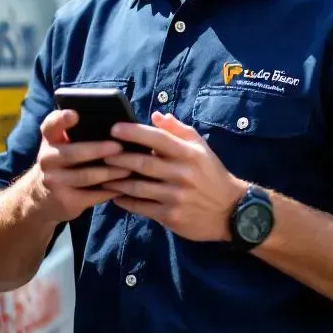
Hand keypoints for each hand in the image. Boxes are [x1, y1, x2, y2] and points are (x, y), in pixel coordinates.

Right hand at [29, 109, 131, 222]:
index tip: (75, 114)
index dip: (61, 119)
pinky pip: (93, 195)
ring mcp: (54, 182)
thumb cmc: (64, 163)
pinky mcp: (66, 201)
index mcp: (50, 140)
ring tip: (129, 168)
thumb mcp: (62, 146)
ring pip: (86, 176)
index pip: (51, 125)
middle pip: (72, 153)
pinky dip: (110, 190)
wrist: (42, 198)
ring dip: (110, 172)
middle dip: (97, 150)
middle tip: (119, 147)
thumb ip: (79, 134)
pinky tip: (124, 186)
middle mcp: (47, 159)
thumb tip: (118, 126)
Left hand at [103, 112, 246, 240]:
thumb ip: (178, 130)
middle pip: (143, 163)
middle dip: (118, 157)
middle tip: (100, 152)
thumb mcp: (201, 148)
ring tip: (101, 175)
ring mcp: (176, 197)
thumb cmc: (212, 175)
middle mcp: (182, 174)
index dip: (134, 133)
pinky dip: (125, 201)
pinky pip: (142, 207)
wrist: (232, 211)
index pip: (158, 139)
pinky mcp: (171, 216)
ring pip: (138, 187)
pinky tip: (115, 196)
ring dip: (116, 180)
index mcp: (189, 154)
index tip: (114, 128)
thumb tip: (156, 116)